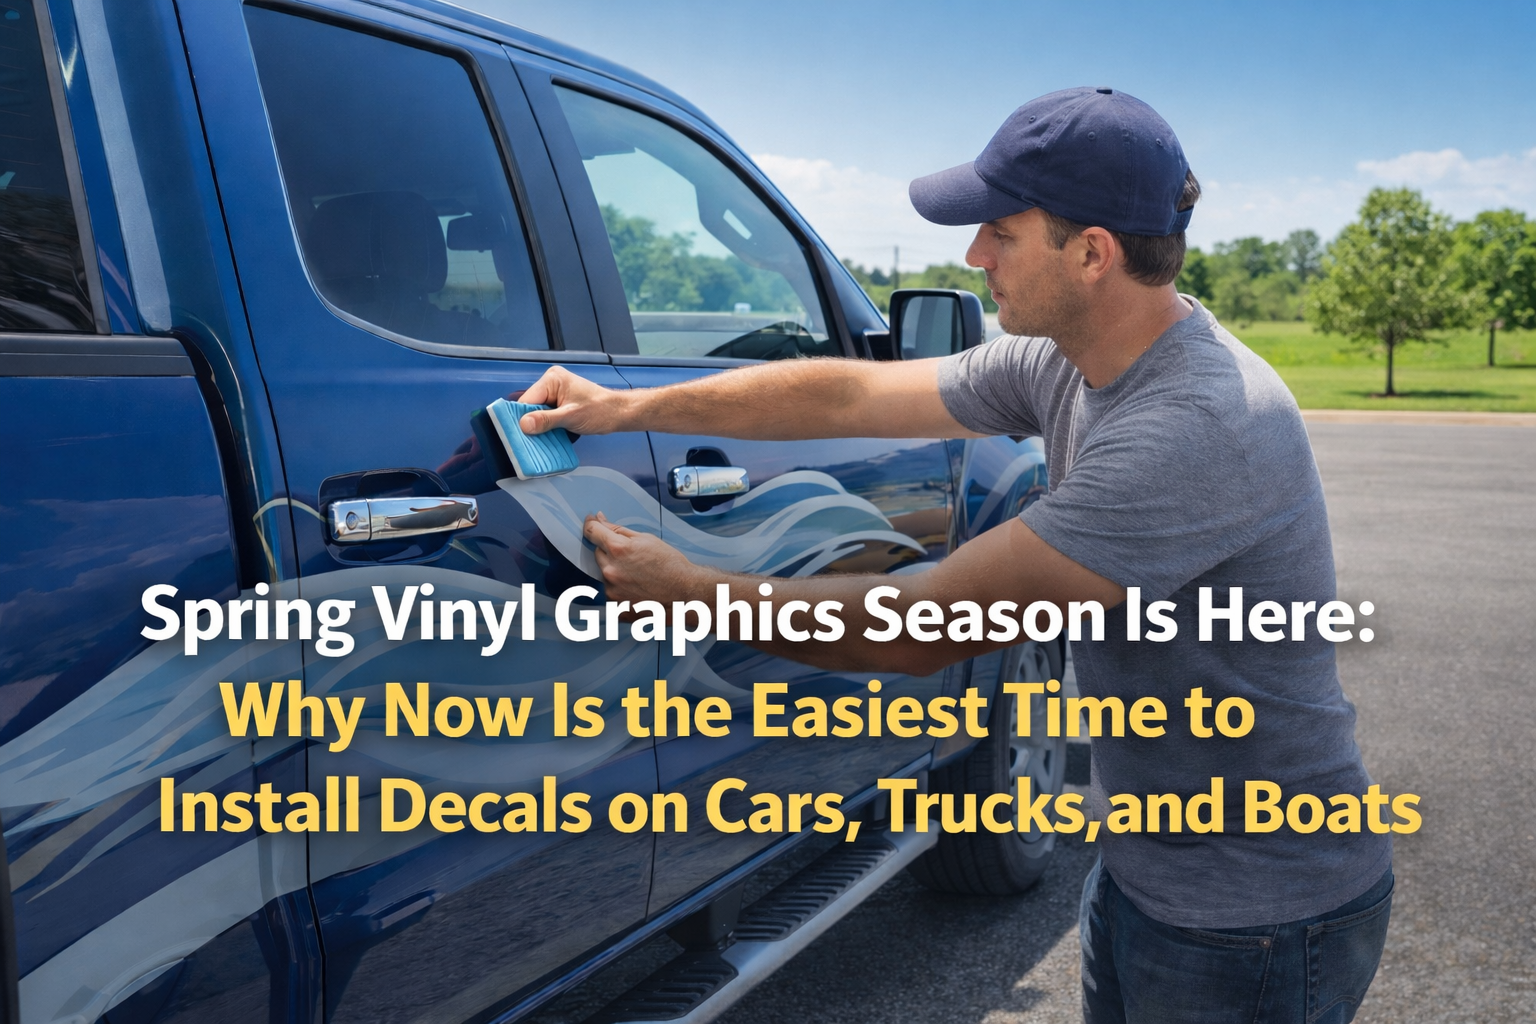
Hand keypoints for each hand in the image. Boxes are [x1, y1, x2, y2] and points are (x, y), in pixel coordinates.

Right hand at [518, 366, 632, 435]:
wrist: (618, 414)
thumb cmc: (600, 410)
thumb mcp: (570, 416)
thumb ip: (546, 420)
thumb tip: (524, 424)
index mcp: (552, 379)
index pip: (527, 399)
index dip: (521, 417)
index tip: (516, 434)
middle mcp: (551, 383)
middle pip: (530, 406)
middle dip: (529, 423)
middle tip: (526, 441)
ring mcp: (555, 394)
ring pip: (537, 413)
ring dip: (538, 427)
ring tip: (536, 442)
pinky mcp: (559, 404)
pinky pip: (545, 416)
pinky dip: (546, 427)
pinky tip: (546, 438)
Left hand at [583, 513, 707, 603]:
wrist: (685, 594)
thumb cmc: (670, 565)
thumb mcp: (646, 539)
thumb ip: (618, 530)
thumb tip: (600, 520)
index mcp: (618, 549)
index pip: (592, 532)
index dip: (591, 525)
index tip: (591, 523)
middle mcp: (610, 570)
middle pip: (598, 554)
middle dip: (610, 553)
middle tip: (633, 558)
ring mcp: (612, 591)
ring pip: (604, 574)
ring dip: (615, 572)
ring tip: (639, 576)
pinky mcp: (615, 607)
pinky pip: (611, 592)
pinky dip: (620, 589)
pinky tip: (638, 589)